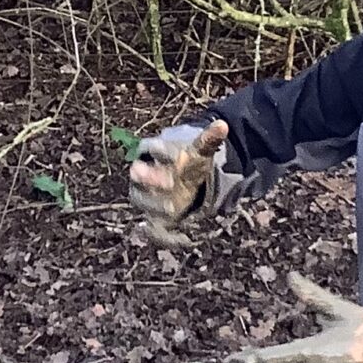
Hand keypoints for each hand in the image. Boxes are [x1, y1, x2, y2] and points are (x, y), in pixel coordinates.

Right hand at [128, 119, 228, 248]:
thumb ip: (208, 139)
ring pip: (140, 199)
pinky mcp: (149, 213)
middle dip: (151, 178)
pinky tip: (178, 237)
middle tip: (169, 183)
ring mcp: (143, 193)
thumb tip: (223, 125)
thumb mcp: (199, 151)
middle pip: (139, 174)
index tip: (179, 159)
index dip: (162, 152)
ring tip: (172, 208)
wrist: (178, 178)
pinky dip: (160, 233)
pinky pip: (149, 225)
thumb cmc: (187, 162)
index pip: (152, 148)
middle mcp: (142, 172)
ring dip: (154, 204)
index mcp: (154, 151)